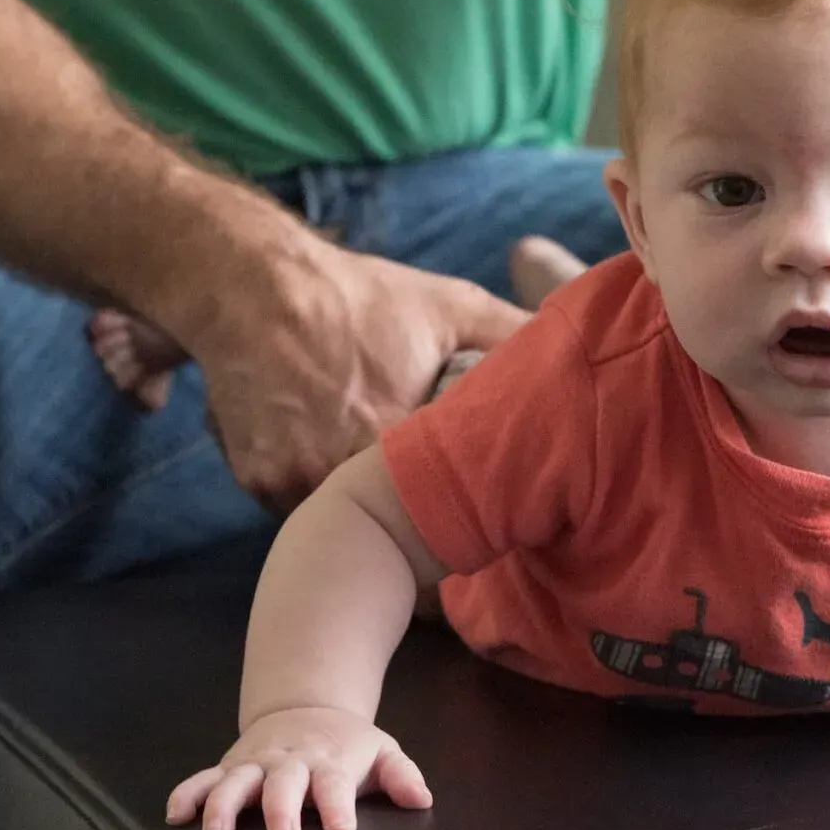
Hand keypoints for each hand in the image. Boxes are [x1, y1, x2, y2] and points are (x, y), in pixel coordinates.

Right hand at [166, 706, 432, 829]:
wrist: (307, 708)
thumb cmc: (348, 746)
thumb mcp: (382, 752)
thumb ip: (401, 776)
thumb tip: (422, 799)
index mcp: (328, 762)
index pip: (334, 785)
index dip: (337, 806)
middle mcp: (288, 762)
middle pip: (282, 783)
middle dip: (280, 807)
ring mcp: (255, 764)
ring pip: (235, 781)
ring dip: (223, 804)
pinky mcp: (229, 766)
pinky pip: (202, 779)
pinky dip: (187, 794)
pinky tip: (175, 816)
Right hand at [183, 229, 528, 511]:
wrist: (251, 286)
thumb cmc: (359, 297)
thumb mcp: (449, 305)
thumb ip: (513, 334)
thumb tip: (578, 348)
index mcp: (402, 438)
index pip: (451, 523)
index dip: (474, 538)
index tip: (491, 538)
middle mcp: (345, 471)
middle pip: (395, 540)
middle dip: (419, 543)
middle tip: (442, 539)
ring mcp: (296, 482)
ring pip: (346, 526)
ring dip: (365, 523)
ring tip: (386, 513)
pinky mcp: (260, 483)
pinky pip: (300, 508)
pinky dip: (319, 496)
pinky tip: (331, 464)